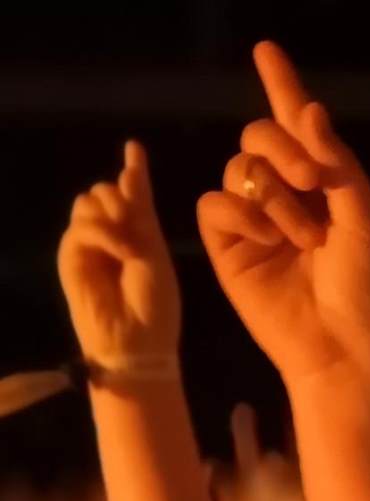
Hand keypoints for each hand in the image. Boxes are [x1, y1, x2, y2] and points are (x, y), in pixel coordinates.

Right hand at [57, 141, 180, 371]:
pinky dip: (104, 234)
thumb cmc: (155, 304)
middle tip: (135, 234)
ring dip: (112, 218)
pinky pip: (83, 224)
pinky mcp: (71, 254)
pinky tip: (119, 252)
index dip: (133, 171)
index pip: (130, 194)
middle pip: (105, 190)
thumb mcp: (154, 251)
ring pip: (90, 201)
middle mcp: (112, 235)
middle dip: (121, 201)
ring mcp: (89, 244)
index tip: (134, 148)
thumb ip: (141, 210)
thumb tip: (130, 167)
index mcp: (138, 235)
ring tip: (128, 250)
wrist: (136, 340)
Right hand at [196, 41, 369, 386]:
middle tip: (313, 180)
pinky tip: (269, 239)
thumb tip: (309, 108)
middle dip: (282, 145)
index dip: (282, 89)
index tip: (267, 51)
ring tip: (305, 238)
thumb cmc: (369, 293)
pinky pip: (214, 205)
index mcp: (327, 191)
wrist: (345, 351)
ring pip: (239, 169)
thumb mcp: (363, 219)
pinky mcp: (230, 253)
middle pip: (259, 137)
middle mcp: (288, 202)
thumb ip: (336, 162)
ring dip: (274, 194)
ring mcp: (256, 226)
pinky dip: (241, 212)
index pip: (299, 131)